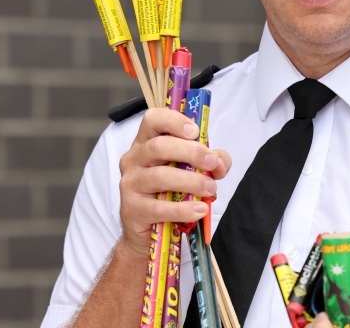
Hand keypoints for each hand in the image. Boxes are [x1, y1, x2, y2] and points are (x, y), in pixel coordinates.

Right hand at [117, 108, 231, 258]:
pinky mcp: (133, 209)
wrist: (147, 230)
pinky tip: (200, 210)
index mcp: (145, 143)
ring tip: (210, 189)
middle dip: (191, 152)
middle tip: (212, 163)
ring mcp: (130, 184)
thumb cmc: (168, 193)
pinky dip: (183, 209)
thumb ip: (209, 160)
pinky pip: (159, 208)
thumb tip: (219, 162)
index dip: (173, 121)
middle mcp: (133, 160)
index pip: (152, 120)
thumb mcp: (189, 170)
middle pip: (159, 146)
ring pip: (160, 177)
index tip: (195, 132)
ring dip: (191, 181)